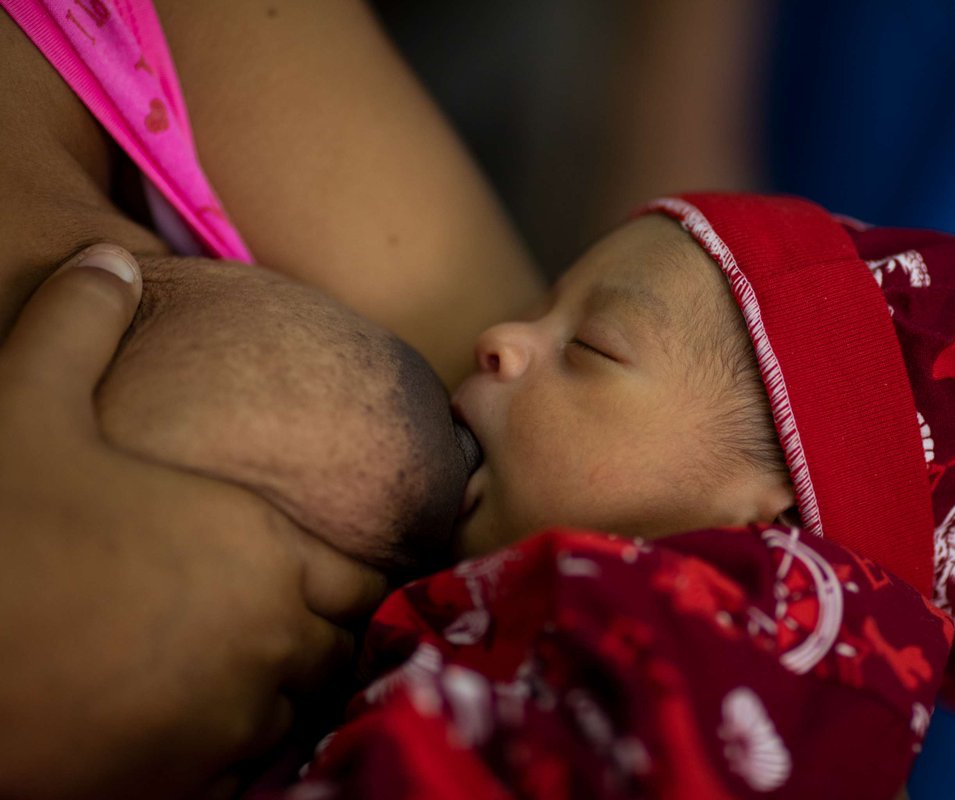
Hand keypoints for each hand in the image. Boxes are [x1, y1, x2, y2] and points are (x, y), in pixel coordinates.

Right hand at [0, 245, 386, 797]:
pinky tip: (205, 722)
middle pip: (341, 648)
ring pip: (302, 712)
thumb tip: (104, 260)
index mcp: (260, 551)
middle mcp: (265, 639)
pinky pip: (250, 770)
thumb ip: (79, 324)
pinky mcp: (179, 779)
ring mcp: (228, 719)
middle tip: (299, 623)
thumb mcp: (25, 401)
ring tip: (257, 670)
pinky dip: (245, 751)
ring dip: (292, 692)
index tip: (341, 573)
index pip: (362, 574)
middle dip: (330, 634)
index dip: (359, 572)